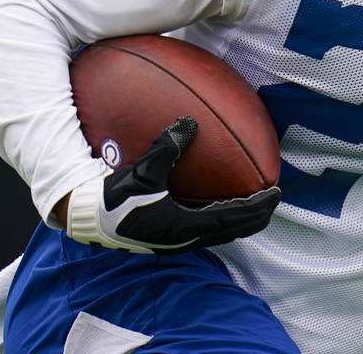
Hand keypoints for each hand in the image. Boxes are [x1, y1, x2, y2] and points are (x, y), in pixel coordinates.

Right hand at [65, 116, 279, 253]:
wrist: (86, 218)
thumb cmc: (112, 198)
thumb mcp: (142, 171)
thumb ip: (167, 146)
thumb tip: (189, 121)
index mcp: (184, 227)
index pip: (234, 219)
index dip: (258, 207)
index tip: (276, 193)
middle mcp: (185, 239)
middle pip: (234, 230)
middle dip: (256, 215)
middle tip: (273, 197)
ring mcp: (176, 240)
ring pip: (220, 232)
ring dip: (240, 218)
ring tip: (254, 201)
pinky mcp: (167, 236)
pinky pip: (204, 227)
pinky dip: (221, 216)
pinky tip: (219, 201)